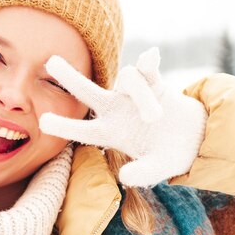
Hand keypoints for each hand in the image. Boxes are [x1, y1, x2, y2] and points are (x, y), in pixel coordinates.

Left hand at [39, 48, 207, 186]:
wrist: (192, 139)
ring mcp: (133, 94)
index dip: (65, 126)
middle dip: (70, 77)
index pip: (83, 129)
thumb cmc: (168, 156)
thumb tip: (125, 178)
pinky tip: (151, 56)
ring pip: (127, 80)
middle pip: (87, 91)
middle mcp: (116, 109)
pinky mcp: (154, 83)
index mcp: (111, 132)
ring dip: (140, 96)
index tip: (42, 122)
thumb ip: (142, 173)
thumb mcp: (157, 168)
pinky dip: (148, 62)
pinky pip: (147, 69)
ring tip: (155, 117)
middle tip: (50, 61)